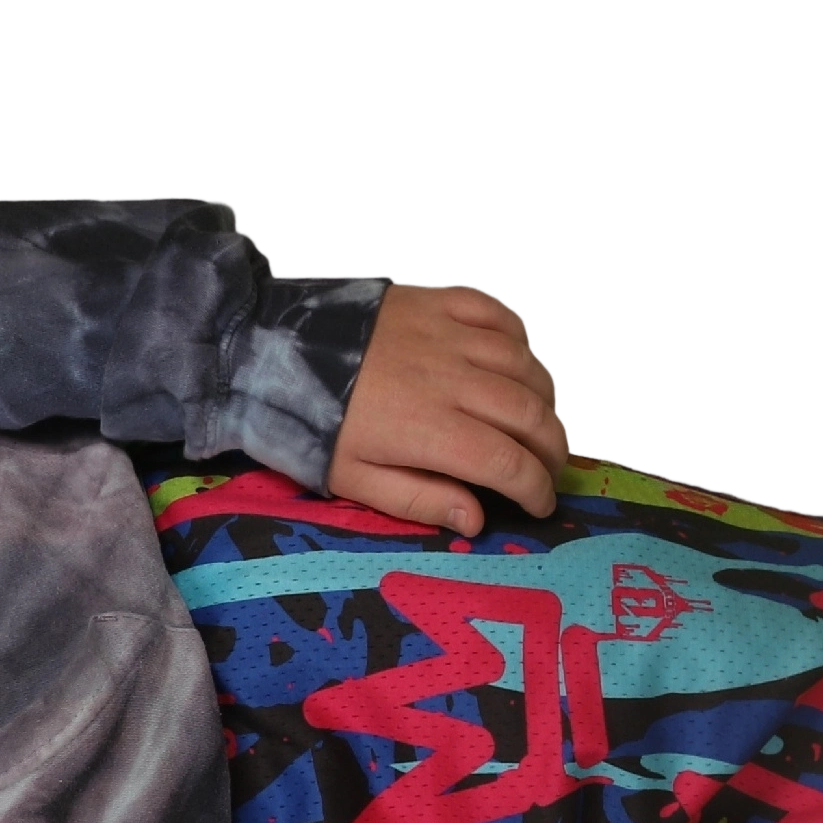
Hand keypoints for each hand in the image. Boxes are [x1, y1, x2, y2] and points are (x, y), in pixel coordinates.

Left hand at [326, 282, 576, 538]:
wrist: (268, 349)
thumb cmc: (308, 424)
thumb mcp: (352, 478)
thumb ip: (417, 500)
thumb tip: (475, 521)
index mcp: (430, 430)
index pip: (509, 463)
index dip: (536, 488)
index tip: (542, 505)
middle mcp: (452, 378)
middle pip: (531, 414)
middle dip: (554, 449)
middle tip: (551, 470)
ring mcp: (449, 334)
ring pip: (526, 364)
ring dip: (546, 398)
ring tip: (542, 424)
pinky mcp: (438, 301)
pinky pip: (500, 314)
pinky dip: (521, 339)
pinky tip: (518, 362)